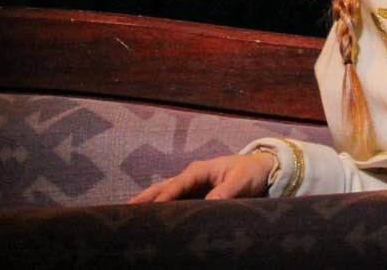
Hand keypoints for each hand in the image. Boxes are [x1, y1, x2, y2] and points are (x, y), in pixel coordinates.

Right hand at [128, 150, 279, 202]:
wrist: (261, 169)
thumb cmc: (249, 173)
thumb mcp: (240, 181)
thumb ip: (225, 192)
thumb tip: (208, 205)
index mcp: (198, 170)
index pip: (175, 186)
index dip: (162, 198)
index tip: (149, 211)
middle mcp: (190, 177)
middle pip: (162, 188)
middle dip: (144, 198)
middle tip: (125, 210)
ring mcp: (191, 186)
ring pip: (164, 193)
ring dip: (148, 203)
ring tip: (130, 215)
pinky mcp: (195, 195)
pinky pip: (174, 201)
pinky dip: (161, 207)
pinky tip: (152, 218)